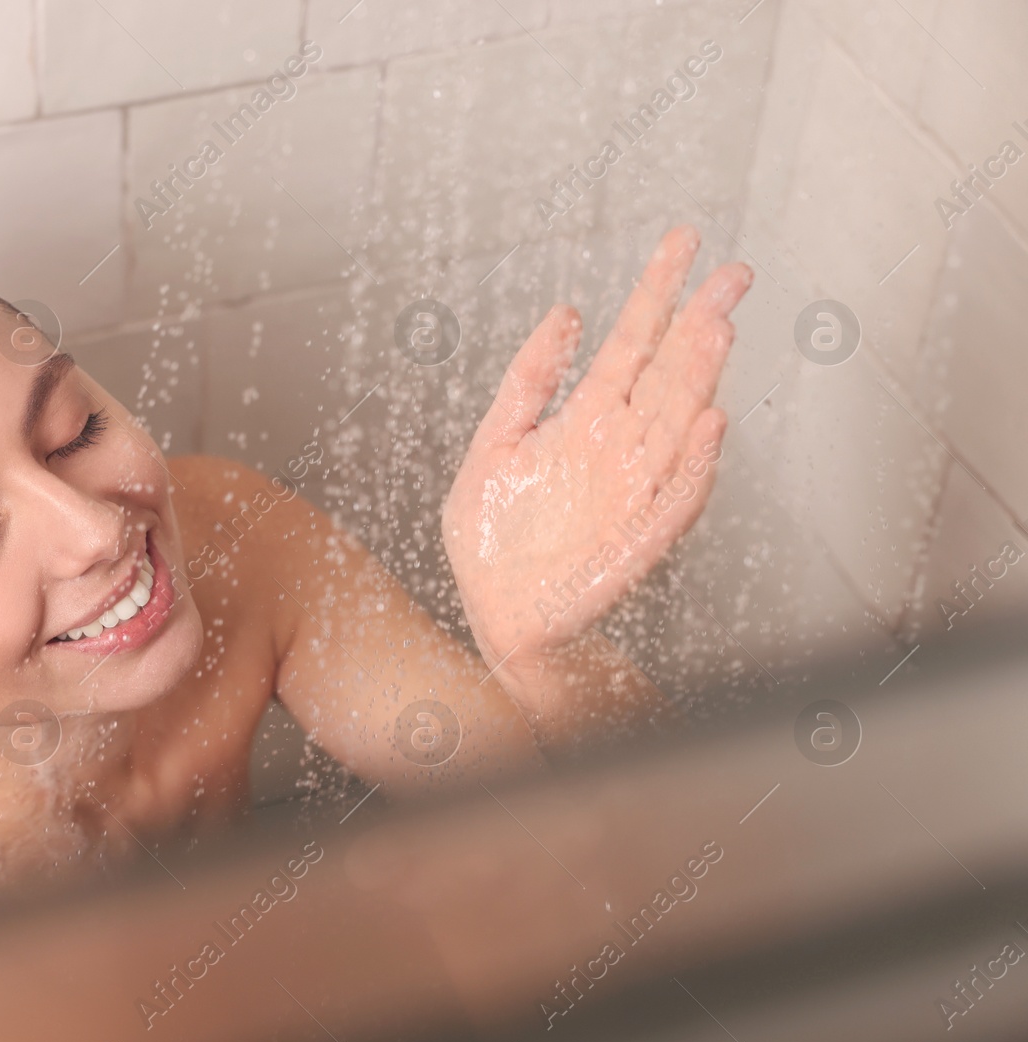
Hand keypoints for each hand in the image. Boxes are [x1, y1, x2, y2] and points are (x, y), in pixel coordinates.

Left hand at [442, 225, 752, 677]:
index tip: (685, 241)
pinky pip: (676, 497)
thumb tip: (565, 312)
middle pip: (670, 372)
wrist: (496, 615)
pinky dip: (695, 463)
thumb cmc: (495, 538)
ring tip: (717, 327)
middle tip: (732, 273)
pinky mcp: (638, 537)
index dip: (658, 291)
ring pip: (679, 423)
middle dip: (699, 321)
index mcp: (586, 418)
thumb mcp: (493, 445)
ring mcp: (634, 490)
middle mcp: (620, 446)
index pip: (633, 341)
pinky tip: (708, 423)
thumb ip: (527, 381)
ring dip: (701, 377)